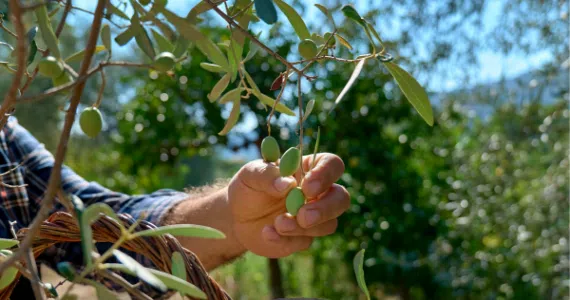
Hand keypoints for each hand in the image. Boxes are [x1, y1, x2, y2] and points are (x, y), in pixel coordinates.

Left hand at [227, 153, 348, 257]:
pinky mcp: (304, 238)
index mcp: (308, 169)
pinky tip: (267, 233)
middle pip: (342, 198)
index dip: (326, 174)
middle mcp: (317, 193)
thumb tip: (287, 184)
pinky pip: (305, 242)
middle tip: (303, 215)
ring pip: (329, 224)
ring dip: (303, 227)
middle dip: (326, 208)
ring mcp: (314, 217)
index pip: (332, 165)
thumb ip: (266, 175)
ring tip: (277, 224)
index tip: (307, 187)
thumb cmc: (247, 188)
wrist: (236, 217)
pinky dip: (285, 239)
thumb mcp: (250, 175)